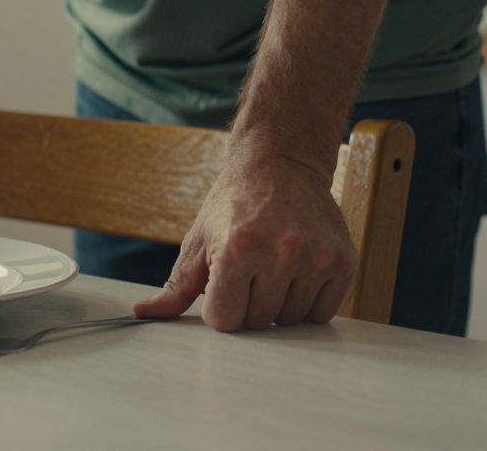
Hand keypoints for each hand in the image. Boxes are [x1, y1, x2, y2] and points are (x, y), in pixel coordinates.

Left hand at [133, 151, 358, 330]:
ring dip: (278, 303)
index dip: (219, 306)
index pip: (224, 320)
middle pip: (257, 322)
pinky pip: (323, 312)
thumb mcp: (198, 240)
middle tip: (250, 269)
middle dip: (248, 303)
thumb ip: (175, 286)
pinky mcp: (344, 261)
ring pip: (290, 320)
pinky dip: (308, 301)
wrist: (281, 163)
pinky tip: (298, 270)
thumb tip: (142, 313)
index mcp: (236, 250)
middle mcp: (280, 254)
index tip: (222, 282)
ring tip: (273, 265)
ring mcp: (316, 259)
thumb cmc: (232, 204)